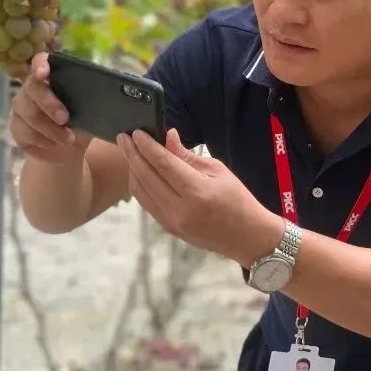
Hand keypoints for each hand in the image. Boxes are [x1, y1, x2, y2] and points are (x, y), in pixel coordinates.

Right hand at [8, 52, 92, 163]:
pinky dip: (42, 140)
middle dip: (49, 103)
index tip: (43, 74)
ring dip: (50, 129)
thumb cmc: (82, 123)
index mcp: (52, 77)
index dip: (40, 65)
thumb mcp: (92, 111)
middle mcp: (33, 88)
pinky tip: (53, 144)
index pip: (41, 60)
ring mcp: (21, 107)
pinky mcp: (16, 127)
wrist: (71, 150)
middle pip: (32, 87)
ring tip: (68, 139)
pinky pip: (24, 131)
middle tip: (65, 119)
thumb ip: (93, 99)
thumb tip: (102, 95)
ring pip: (28, 113)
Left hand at [116, 128, 284, 265]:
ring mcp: (171, 222)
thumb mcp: (218, 170)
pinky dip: (140, 185)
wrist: (247, 237)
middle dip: (132, 154)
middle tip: (123, 136)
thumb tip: (166, 136)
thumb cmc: (238, 199)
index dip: (146, 146)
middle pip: (146, 177)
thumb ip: (187, 155)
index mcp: (196, 192)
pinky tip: (140, 171)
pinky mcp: (167, 228)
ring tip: (131, 151)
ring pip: (141, 191)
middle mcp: (180, 209)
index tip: (135, 132)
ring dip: (133, 169)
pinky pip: (146, 203)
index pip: (163, 164)